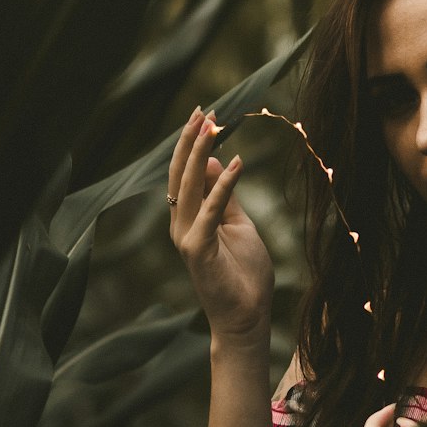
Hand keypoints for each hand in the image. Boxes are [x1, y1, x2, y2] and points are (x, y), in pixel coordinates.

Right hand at [168, 107, 273, 344]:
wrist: (246, 316)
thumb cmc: (243, 273)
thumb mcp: (238, 224)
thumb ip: (225, 196)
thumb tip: (217, 160)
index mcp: (189, 218)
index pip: (184, 173)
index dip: (193, 143)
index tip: (206, 115)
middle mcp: (181, 224)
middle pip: (180, 173)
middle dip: (190, 139)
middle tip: (203, 110)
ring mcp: (187, 237)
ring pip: (189, 186)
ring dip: (201, 152)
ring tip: (213, 125)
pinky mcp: (198, 250)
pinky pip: (210, 211)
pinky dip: (223, 186)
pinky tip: (237, 163)